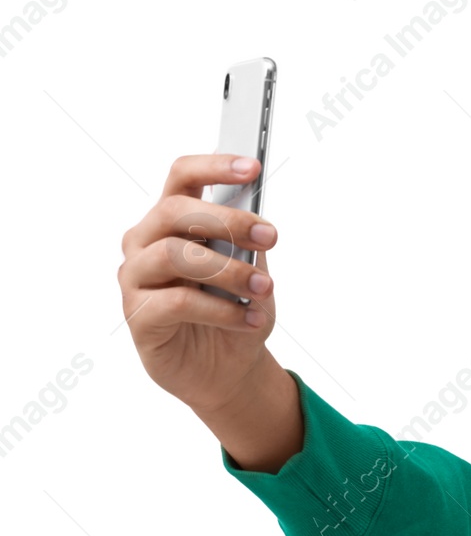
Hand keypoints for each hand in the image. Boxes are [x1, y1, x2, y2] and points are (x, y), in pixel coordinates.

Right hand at [118, 154, 279, 414]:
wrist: (227, 369)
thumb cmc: (236, 311)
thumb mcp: (252, 273)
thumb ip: (248, 245)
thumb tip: (257, 224)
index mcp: (172, 222)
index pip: (181, 178)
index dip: (213, 167)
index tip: (252, 167)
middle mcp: (145, 242)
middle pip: (175, 211)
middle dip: (229, 220)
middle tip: (270, 236)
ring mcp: (136, 278)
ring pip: (175, 255)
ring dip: (229, 270)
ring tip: (263, 288)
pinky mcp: (138, 316)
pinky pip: (178, 302)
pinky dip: (223, 310)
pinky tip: (250, 319)